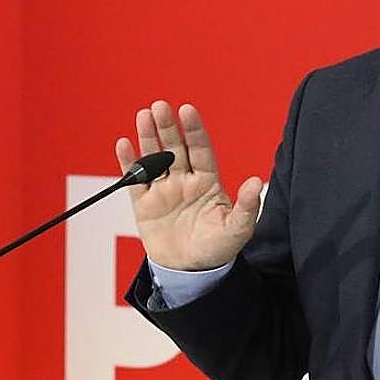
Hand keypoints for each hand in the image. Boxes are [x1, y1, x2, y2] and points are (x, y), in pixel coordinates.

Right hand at [115, 100, 262, 270]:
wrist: (191, 273)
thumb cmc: (217, 248)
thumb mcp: (237, 229)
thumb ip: (245, 206)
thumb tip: (255, 181)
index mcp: (207, 182)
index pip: (200, 150)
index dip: (194, 130)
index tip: (187, 110)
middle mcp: (184, 181)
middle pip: (174, 148)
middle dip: (168, 127)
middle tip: (160, 106)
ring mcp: (163, 191)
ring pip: (154, 158)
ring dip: (148, 137)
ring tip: (144, 116)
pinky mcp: (144, 205)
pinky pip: (134, 181)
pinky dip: (128, 163)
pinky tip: (124, 144)